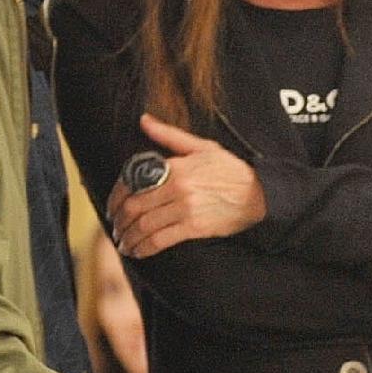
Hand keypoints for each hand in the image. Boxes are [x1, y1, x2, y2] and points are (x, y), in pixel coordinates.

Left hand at [108, 114, 266, 258]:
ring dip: (128, 237)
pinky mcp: (194, 227)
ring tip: (123, 243)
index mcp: (174, 167)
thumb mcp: (200, 147)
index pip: (133, 181)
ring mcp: (185, 209)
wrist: (260, 193)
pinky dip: (144, 248)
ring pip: (144, 226)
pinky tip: (137, 251)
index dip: (116, 197)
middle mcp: (176, 188)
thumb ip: (168, 136)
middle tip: (115, 228)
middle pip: (135, 207)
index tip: (111, 208)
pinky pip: (161, 240)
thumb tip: (144, 121)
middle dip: (119, 221)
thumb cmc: (230, 169)